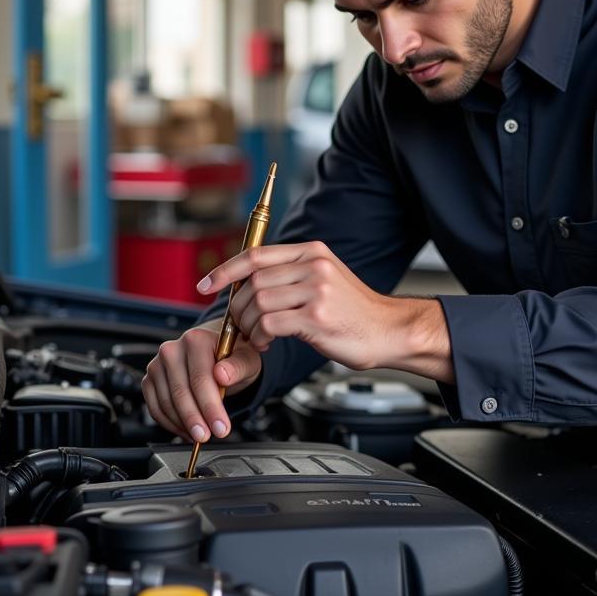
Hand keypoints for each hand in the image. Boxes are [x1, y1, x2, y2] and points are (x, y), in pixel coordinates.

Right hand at [141, 319, 261, 442]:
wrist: (217, 353)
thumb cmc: (232, 356)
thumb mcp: (246, 359)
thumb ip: (238, 366)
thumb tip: (223, 374)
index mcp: (196, 340)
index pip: (200, 379)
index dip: (210, 407)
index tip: (221, 428)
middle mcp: (172, 350)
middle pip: (181, 393)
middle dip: (195, 420)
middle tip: (207, 437)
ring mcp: (158, 365)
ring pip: (166, 403)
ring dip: (183, 424)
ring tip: (200, 434)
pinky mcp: (150, 380)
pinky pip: (155, 408)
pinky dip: (170, 424)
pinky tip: (186, 430)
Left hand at [197, 240, 452, 380]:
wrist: (390, 330)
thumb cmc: (355, 312)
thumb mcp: (325, 279)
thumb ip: (292, 274)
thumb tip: (249, 282)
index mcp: (312, 252)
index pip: (256, 254)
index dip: (226, 270)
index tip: (206, 285)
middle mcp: (314, 266)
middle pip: (254, 281)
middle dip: (238, 307)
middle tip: (241, 325)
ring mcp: (316, 290)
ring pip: (259, 303)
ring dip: (250, 325)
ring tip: (259, 337)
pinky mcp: (317, 317)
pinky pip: (271, 324)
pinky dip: (261, 336)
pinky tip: (269, 343)